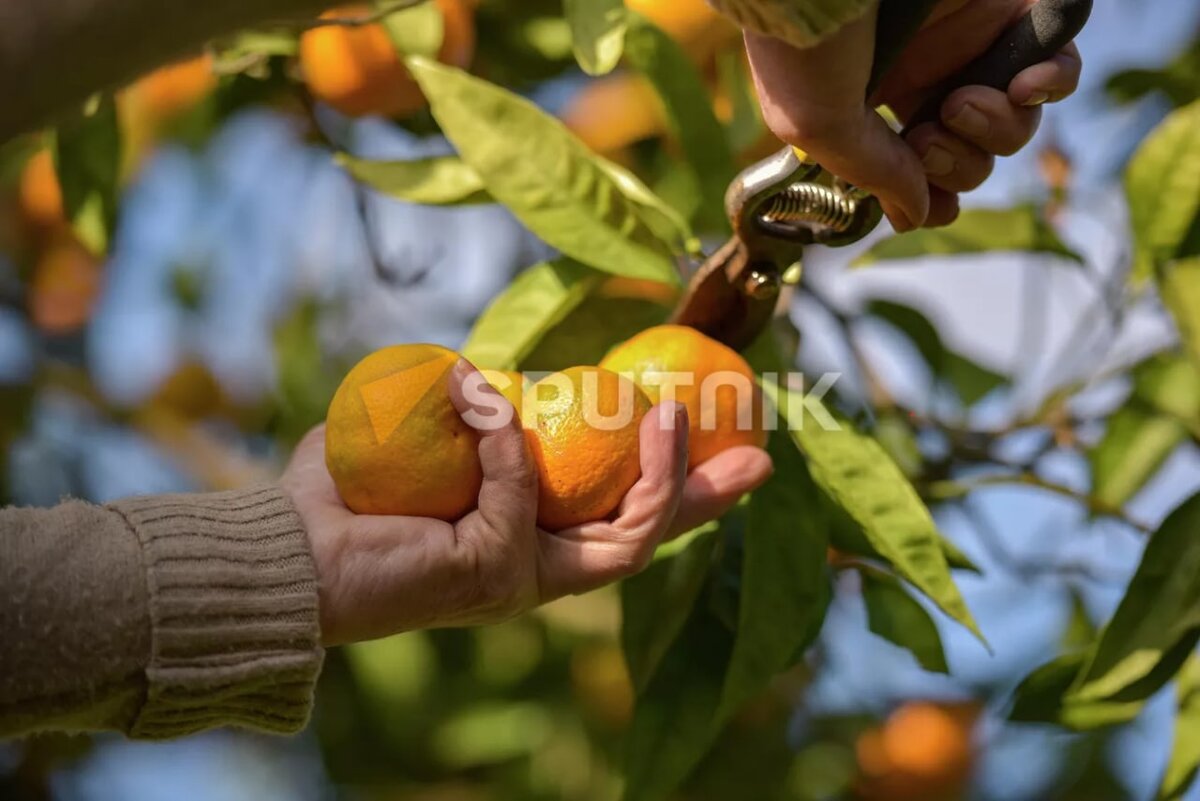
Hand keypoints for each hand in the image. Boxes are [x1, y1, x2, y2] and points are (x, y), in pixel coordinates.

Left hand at [281, 361, 773, 645]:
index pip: (617, 519)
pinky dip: (499, 430)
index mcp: (526, 543)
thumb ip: (465, 417)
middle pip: (644, 538)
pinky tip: (471, 384)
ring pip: (626, 538)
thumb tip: (489, 376)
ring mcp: (520, 579)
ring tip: (668, 415)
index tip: (714, 438)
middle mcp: (535, 570)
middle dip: (706, 499)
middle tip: (759, 459)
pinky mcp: (495, 572)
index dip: (675, 487)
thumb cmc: (344, 497)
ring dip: (658, 475)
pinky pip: (520, 486)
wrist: (285, 551)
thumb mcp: (422, 441)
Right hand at [745, 0, 1082, 230]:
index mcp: (872, 106)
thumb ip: (874, 174)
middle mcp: (923, 76)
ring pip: (1014, 123)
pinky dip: (1053, 86)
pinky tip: (1024, 86)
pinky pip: (1059, 65)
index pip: (919, 170)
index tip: (927, 208)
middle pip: (972, 158)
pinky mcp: (1010, 13)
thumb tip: (916, 215)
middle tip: (926, 140)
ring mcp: (969, 45)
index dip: (931, 198)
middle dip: (956, 167)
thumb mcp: (820, 125)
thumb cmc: (805, 41)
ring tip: (960, 105)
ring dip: (996, 133)